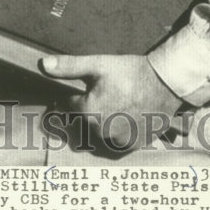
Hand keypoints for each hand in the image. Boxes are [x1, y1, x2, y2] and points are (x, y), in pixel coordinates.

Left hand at [41, 53, 182, 153]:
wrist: (166, 84)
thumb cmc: (130, 72)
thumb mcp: (98, 64)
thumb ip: (68, 67)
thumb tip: (42, 65)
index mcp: (87, 111)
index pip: (68, 106)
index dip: (73, 97)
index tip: (80, 91)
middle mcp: (100, 131)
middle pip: (84, 121)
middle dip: (88, 110)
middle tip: (104, 95)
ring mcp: (117, 141)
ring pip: (100, 133)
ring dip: (102, 123)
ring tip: (116, 105)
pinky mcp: (133, 145)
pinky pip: (117, 142)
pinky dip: (118, 132)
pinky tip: (127, 117)